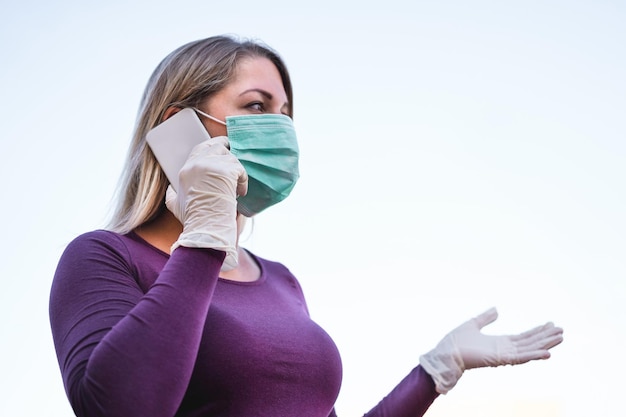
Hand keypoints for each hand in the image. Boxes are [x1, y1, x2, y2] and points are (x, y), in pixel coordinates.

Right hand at [166, 136, 247, 269]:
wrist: (205, 227)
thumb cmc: (194, 219)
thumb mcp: (175, 205)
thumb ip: (172, 194)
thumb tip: (169, 189)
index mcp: (186, 170)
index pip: (199, 149)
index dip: (211, 147)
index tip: (221, 148)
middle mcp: (197, 164)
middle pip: (216, 146)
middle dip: (226, 147)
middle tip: (233, 151)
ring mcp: (212, 166)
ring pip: (230, 158)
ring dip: (236, 170)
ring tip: (237, 185)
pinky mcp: (226, 172)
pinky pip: (240, 170)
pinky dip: (243, 180)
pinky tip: (241, 192)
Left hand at [419, 307, 563, 393]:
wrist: (446, 352)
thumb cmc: (456, 342)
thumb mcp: (473, 324)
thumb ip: (485, 318)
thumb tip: (496, 309)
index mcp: (499, 343)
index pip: (523, 337)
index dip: (537, 331)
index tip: (550, 324)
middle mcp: (504, 350)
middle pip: (530, 343)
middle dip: (546, 337)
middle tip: (562, 330)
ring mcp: (503, 355)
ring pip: (529, 349)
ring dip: (545, 344)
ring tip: (561, 337)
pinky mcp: (500, 359)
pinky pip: (521, 358)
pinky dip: (534, 356)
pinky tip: (547, 353)